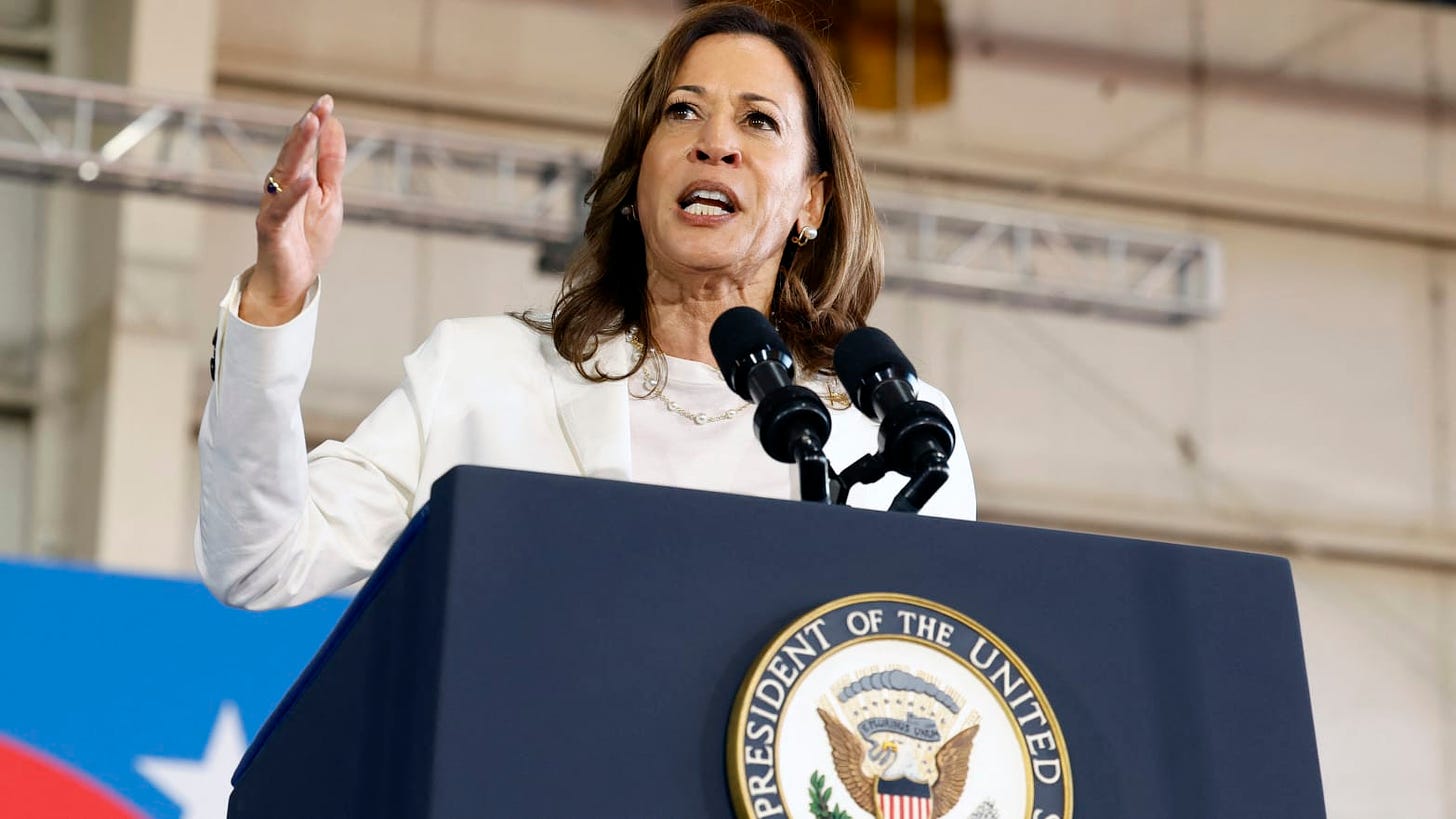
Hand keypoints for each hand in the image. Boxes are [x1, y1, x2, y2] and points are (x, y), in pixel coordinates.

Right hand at [240, 94, 345, 325]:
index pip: (305, 145)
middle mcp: (281, 187)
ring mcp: (274, 206)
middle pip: (292, 152)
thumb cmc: (307, 238)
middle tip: (318, 106)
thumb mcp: (330, 197)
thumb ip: (330, 164)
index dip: (315, 123)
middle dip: (305, 128)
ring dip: (297, 147)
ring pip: (283, 171)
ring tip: (310, 125)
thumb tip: (335, 126)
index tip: (327, 101)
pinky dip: (294, 193)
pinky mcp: (271, 228)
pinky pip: (281, 208)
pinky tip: (307, 179)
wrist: (292, 281)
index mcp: (296, 178)